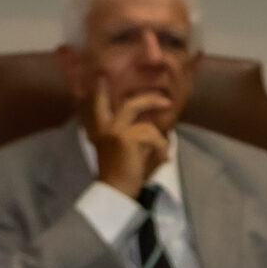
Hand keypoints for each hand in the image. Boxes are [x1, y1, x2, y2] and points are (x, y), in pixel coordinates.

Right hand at [85, 81, 170, 195]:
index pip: (100, 106)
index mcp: (103, 130)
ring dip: (158, 144)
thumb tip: (163, 131)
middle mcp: (106, 128)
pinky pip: (155, 138)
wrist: (114, 191)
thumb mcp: (127, 151)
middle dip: (150, 100)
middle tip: (166, 101)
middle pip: (131, 105)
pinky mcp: (126, 138)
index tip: (101, 76)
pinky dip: (160, 150)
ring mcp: (116, 131)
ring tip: (156, 158)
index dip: (101, 90)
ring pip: (149, 127)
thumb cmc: (123, 174)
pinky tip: (155, 161)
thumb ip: (137, 136)